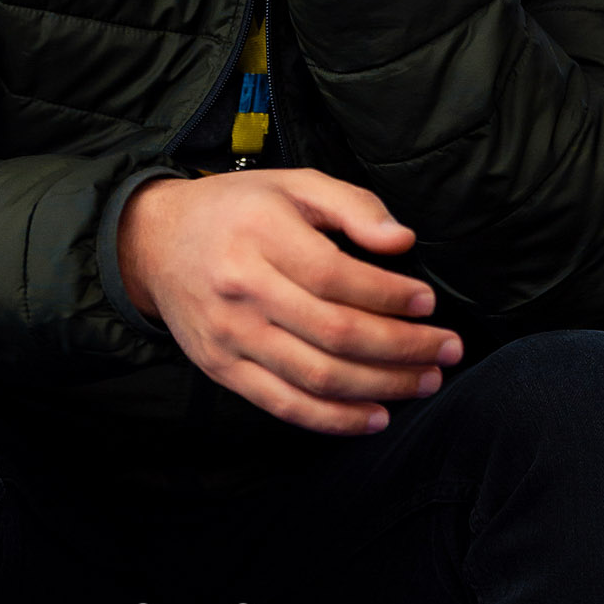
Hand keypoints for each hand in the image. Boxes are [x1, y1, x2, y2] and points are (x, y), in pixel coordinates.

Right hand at [117, 168, 463, 433]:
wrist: (156, 243)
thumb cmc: (237, 209)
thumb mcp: (294, 184)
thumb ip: (352, 205)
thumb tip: (402, 241)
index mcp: (261, 234)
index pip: (336, 276)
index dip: (389, 295)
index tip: (428, 302)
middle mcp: (242, 288)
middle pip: (334, 333)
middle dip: (402, 347)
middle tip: (447, 350)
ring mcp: (230, 335)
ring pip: (316, 376)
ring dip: (381, 387)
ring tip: (424, 382)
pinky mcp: (223, 370)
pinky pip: (285, 405)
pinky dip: (335, 419)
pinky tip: (375, 415)